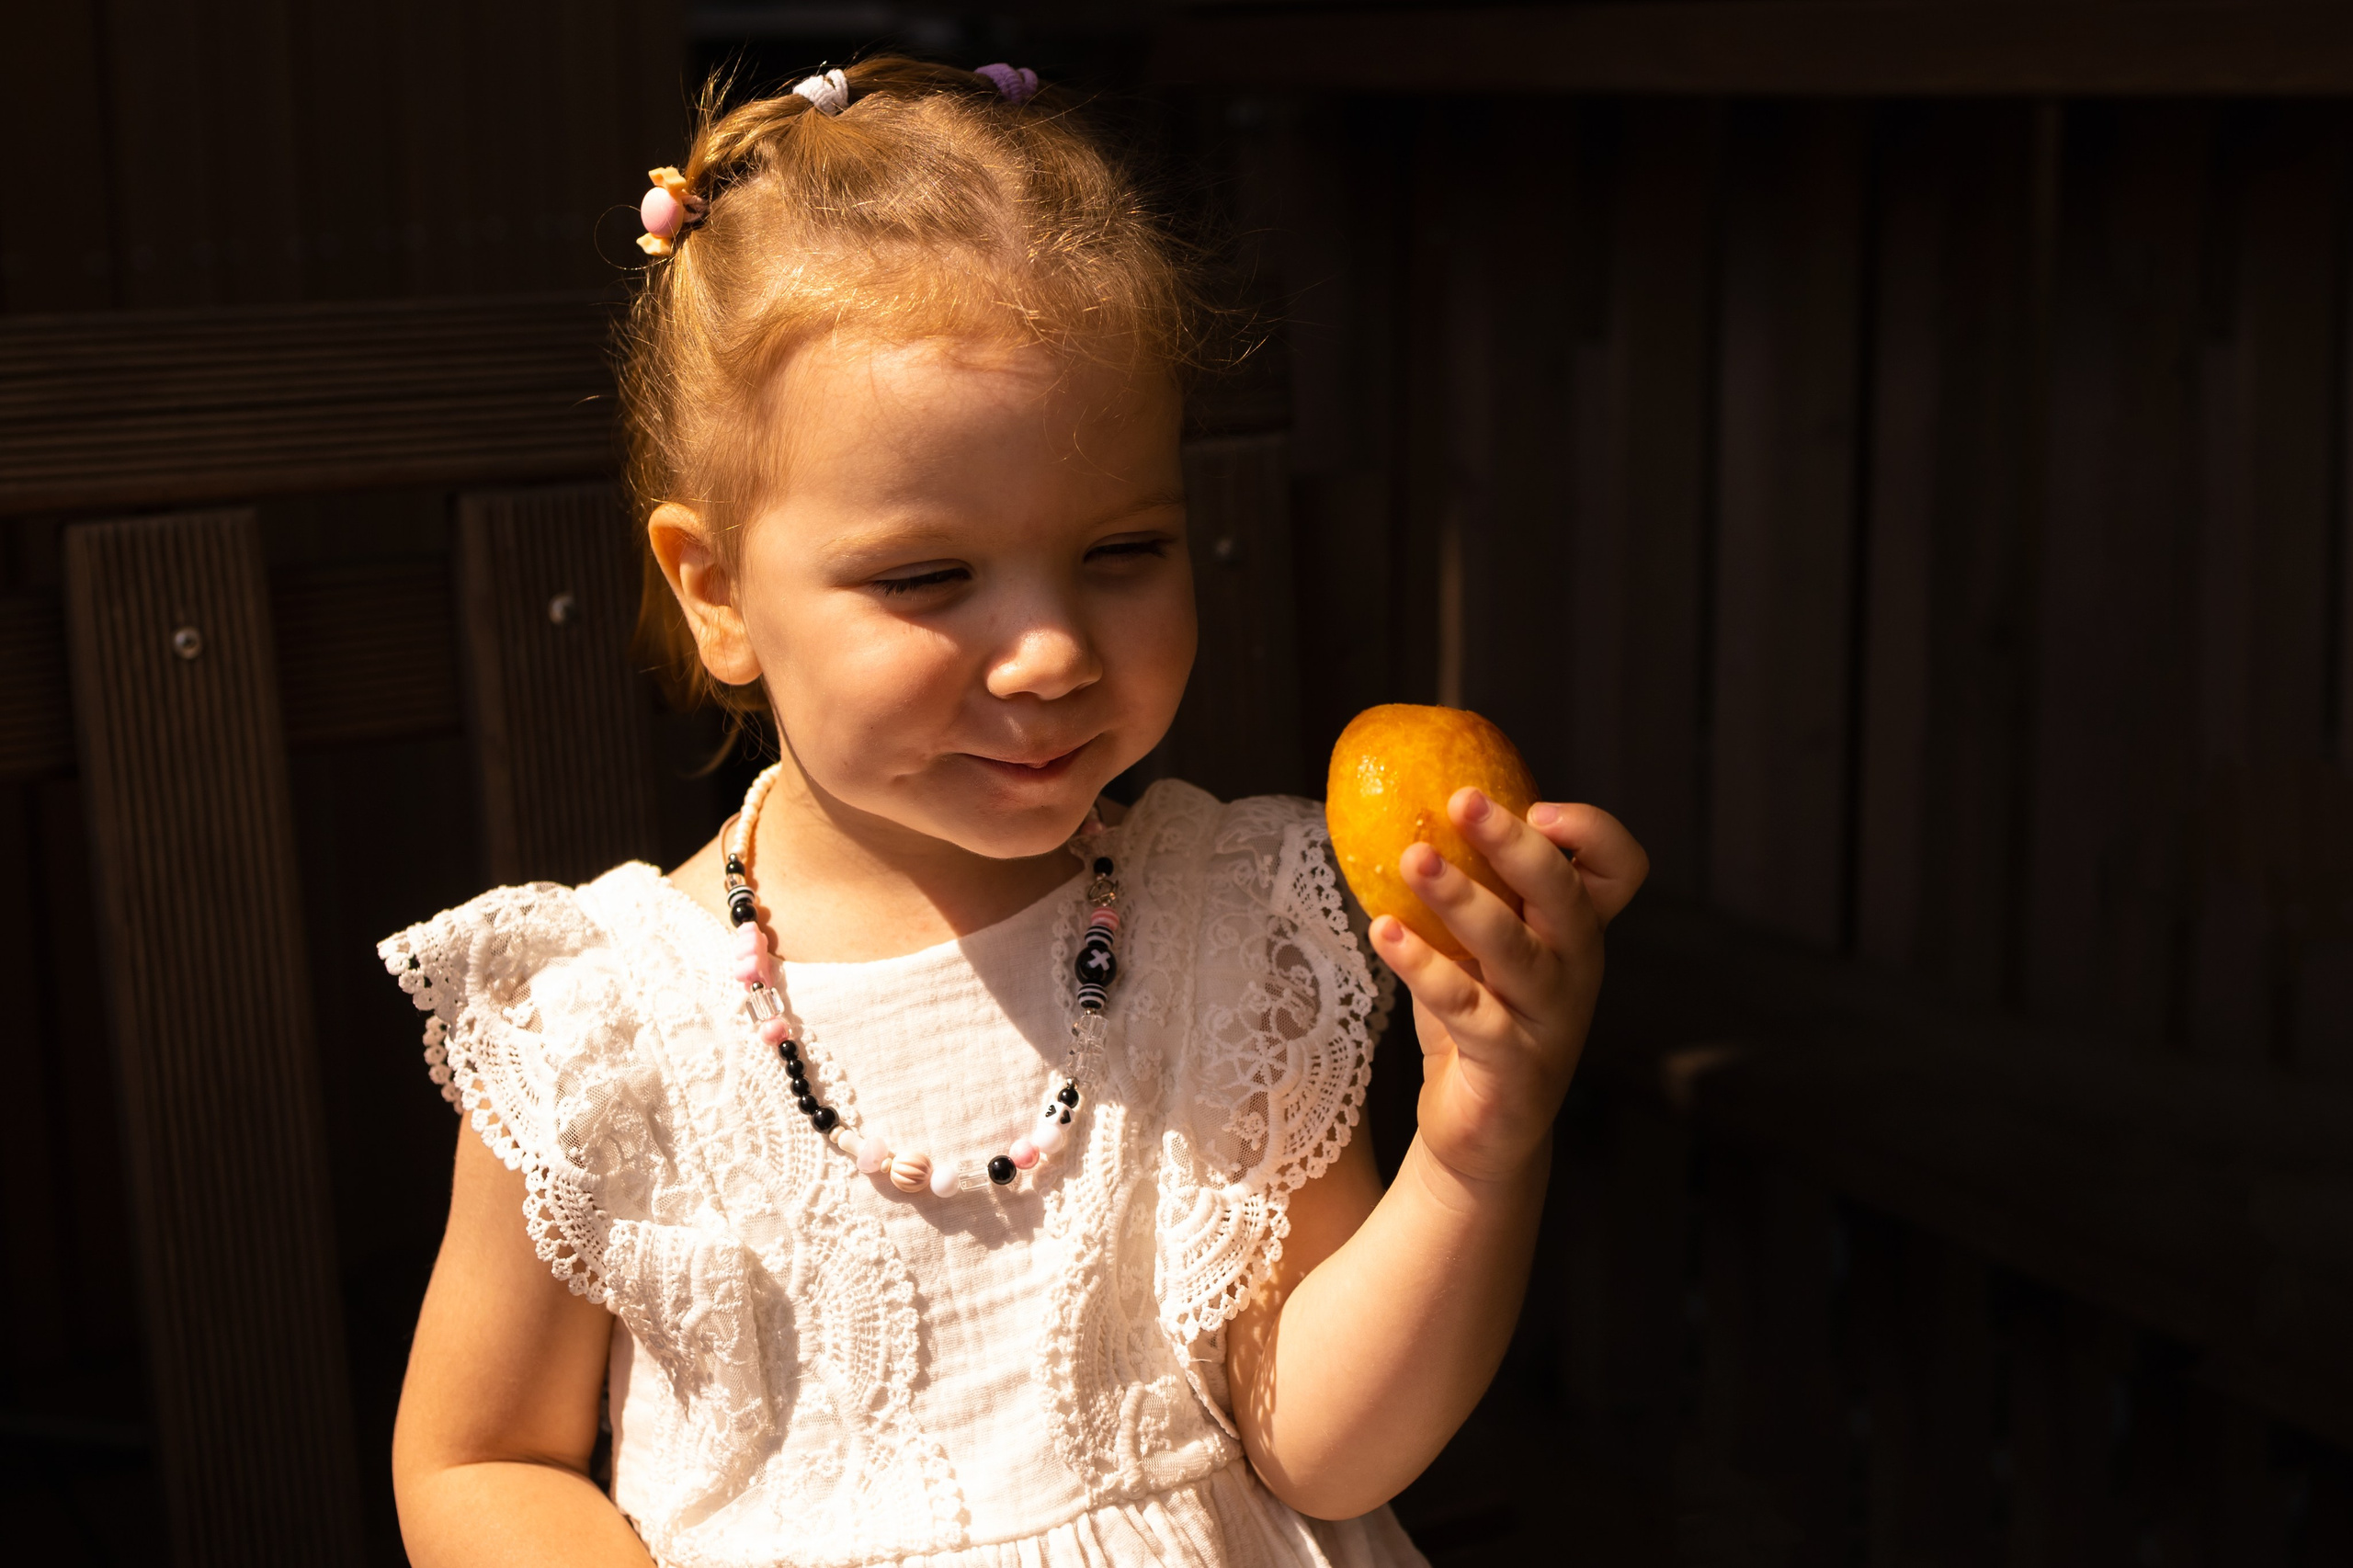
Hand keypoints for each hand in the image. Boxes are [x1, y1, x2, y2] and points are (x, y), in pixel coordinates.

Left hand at [1370, 793, 1647, 1188]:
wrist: (1481, 1133)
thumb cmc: (1478, 1019)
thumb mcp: (1481, 947)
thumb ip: (1473, 888)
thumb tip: (1403, 805)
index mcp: (1576, 930)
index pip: (1620, 869)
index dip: (1592, 832)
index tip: (1536, 806)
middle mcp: (1575, 969)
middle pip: (1566, 895)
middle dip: (1514, 843)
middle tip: (1461, 800)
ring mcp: (1549, 1020)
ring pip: (1515, 948)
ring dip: (1462, 898)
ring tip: (1412, 858)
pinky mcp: (1512, 1065)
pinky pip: (1469, 1007)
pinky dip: (1424, 967)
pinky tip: (1383, 933)